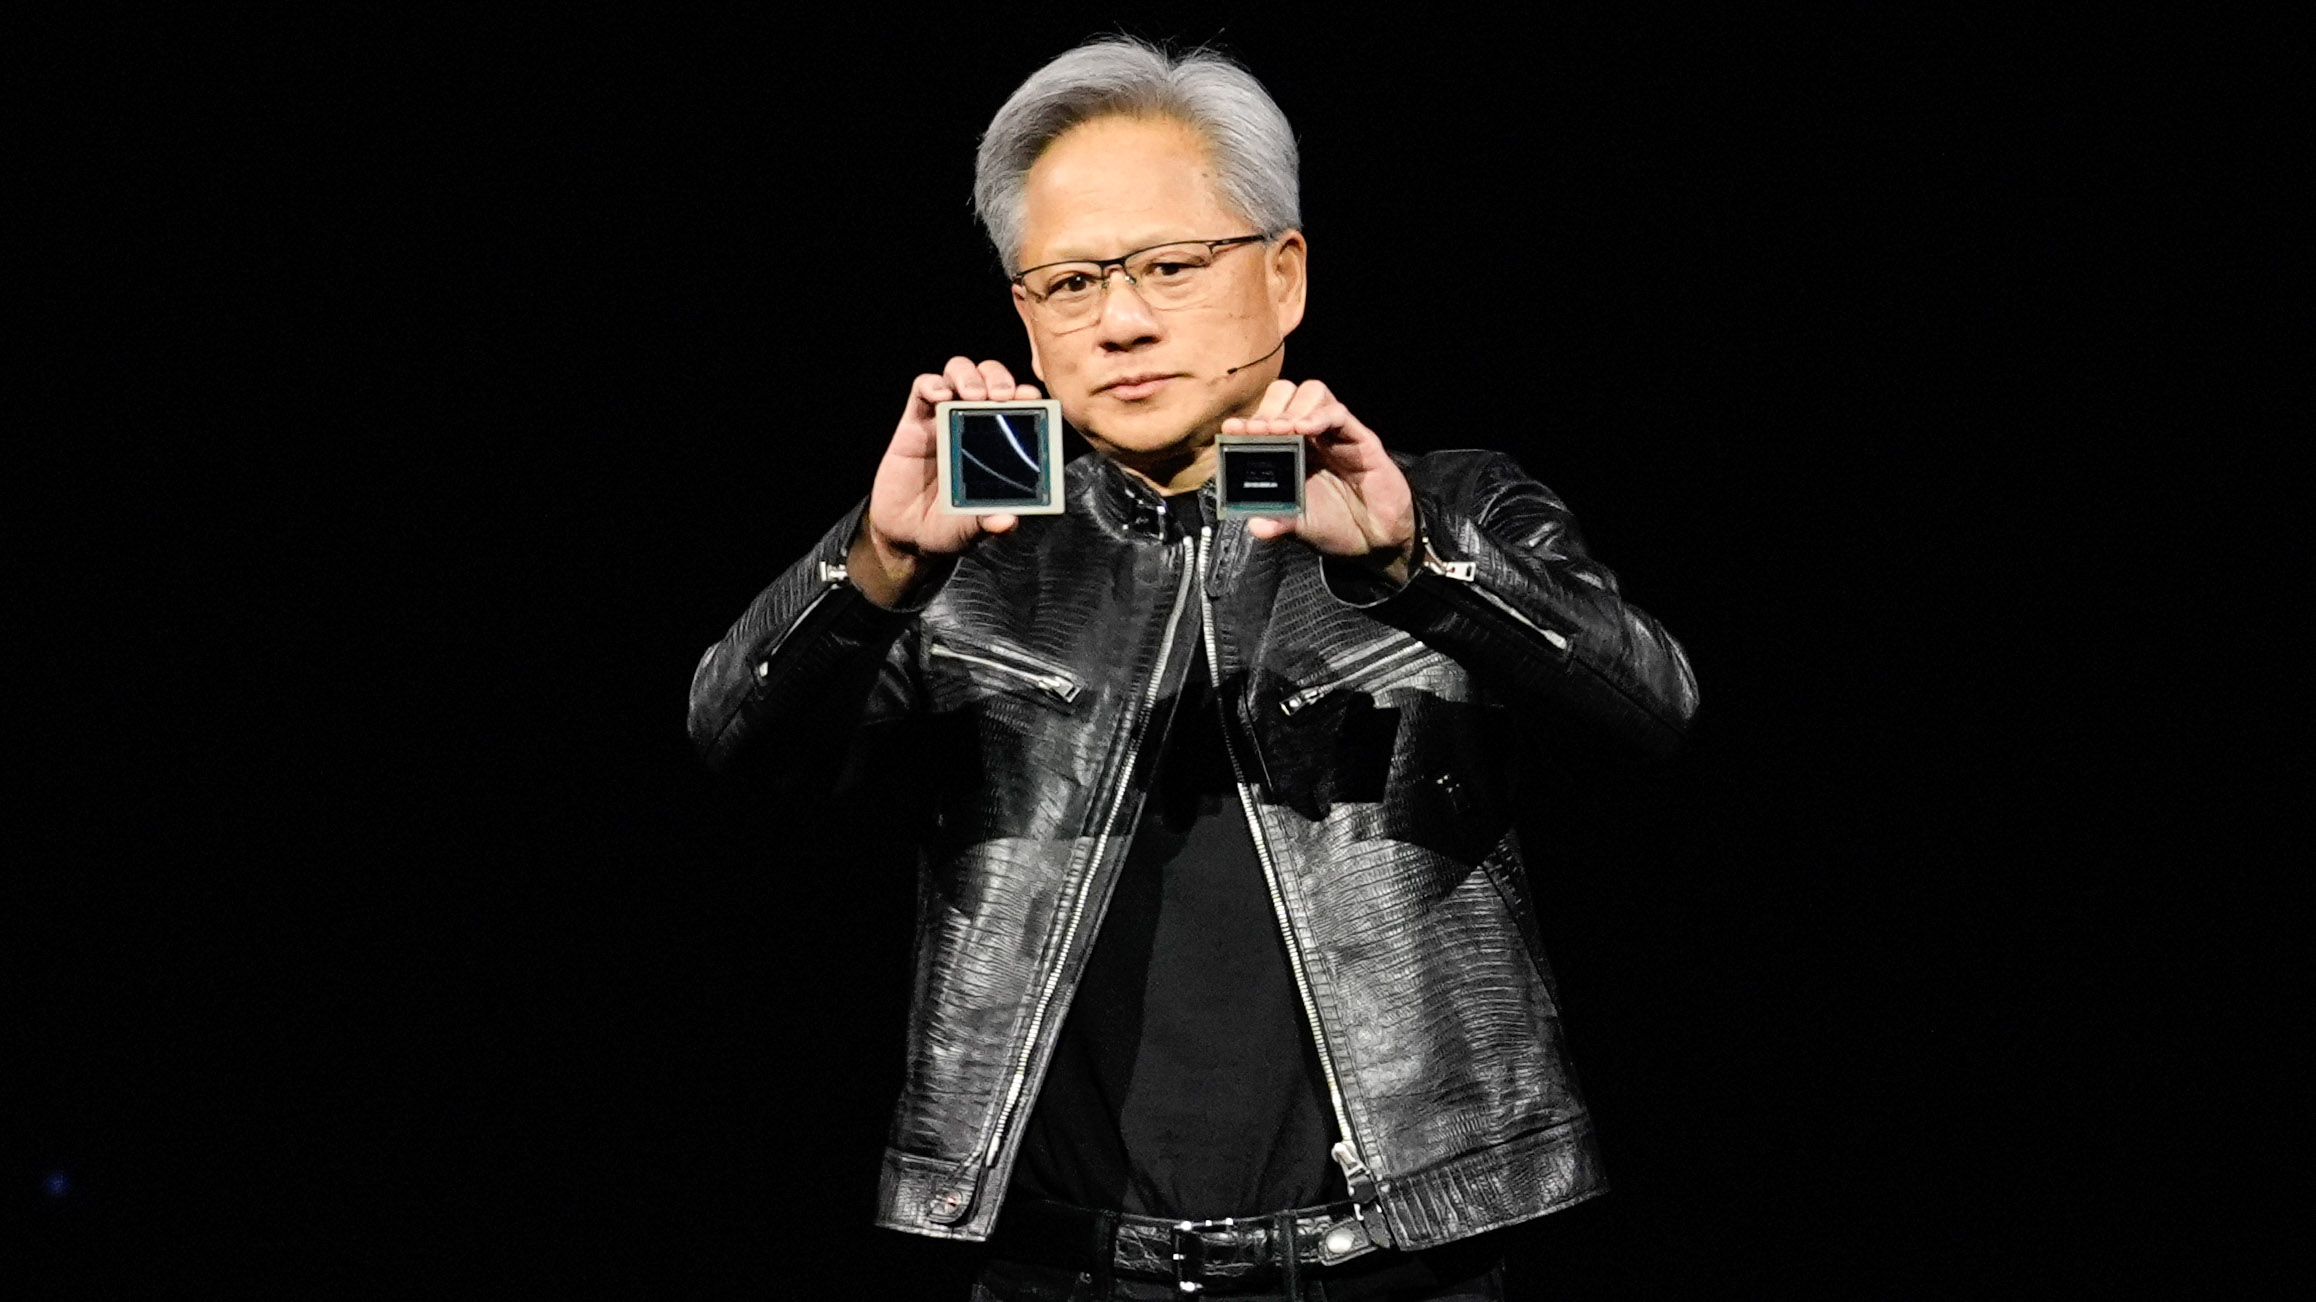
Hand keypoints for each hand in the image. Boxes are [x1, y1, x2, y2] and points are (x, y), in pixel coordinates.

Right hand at [851, 357, 1039, 606]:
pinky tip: (940, 395)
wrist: (908, 537)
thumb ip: (990, 523)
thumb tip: (1007, 522)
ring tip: (973, 395)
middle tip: (1002, 396)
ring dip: (969, 375)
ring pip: (959, 373)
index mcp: (998, 443)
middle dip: (999, 378)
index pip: (1017, 405)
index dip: (1025, 394)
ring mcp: (943, 419)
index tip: (1031, 398)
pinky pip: (922, 388)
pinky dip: (932, 384)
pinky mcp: (914, 422)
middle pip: (990, 379)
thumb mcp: (974, 529)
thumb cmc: (949, 527)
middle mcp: (973, 425)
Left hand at [1221, 379, 1416, 583]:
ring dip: (1292, 408)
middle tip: (1256, 430)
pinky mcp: (1360, 438)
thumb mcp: (1300, 526)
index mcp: (1291, 450)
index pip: (1266, 420)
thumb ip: (1278, 522)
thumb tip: (1255, 526)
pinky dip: (1319, 416)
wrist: (1376, 540)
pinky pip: (1338, 413)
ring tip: (1279, 430)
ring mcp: (1335, 434)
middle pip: (1286, 396)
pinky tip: (1304, 430)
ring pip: (1313, 393)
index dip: (1248, 421)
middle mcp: (1312, 436)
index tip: (1231, 430)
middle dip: (1268, 408)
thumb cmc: (1337, 525)